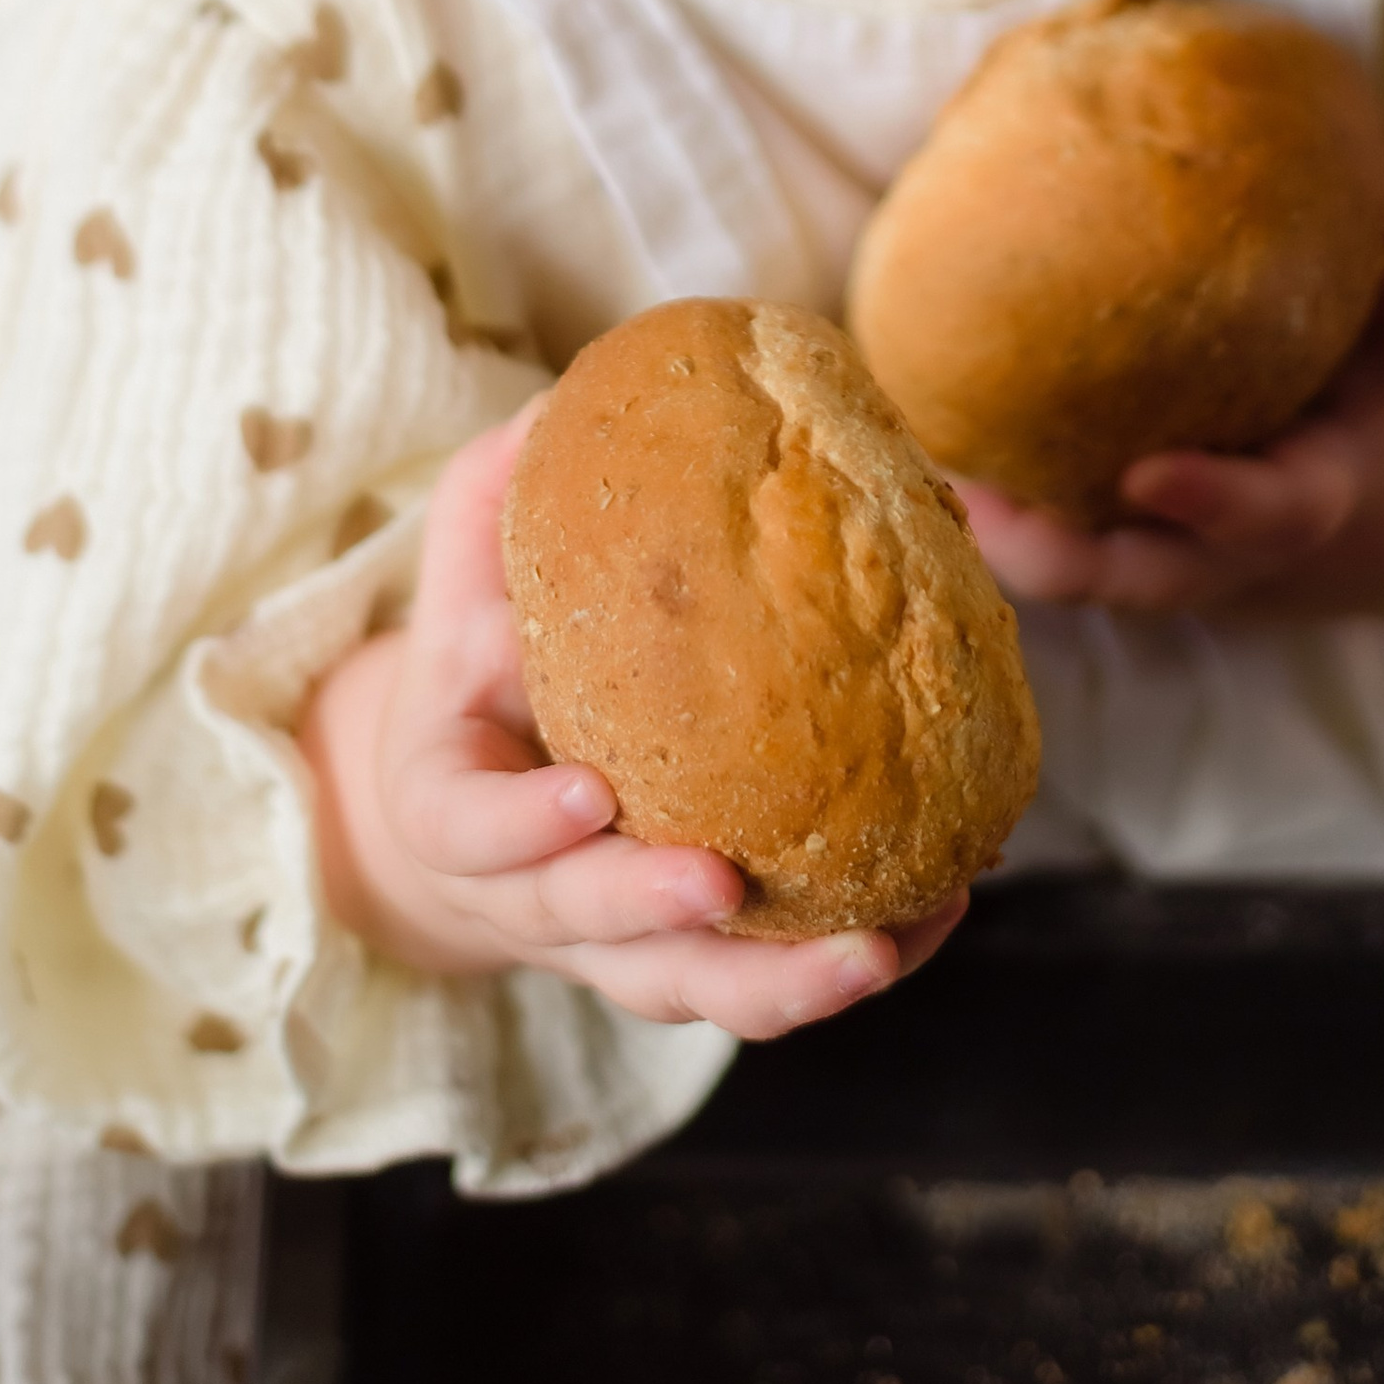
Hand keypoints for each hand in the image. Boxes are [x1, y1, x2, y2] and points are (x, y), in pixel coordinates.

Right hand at [298, 404, 965, 1036]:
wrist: (470, 781)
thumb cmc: (479, 647)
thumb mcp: (467, 561)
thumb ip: (503, 488)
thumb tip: (573, 396)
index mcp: (453, 802)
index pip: (468, 830)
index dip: (520, 827)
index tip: (583, 793)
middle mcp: (526, 895)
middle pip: (585, 932)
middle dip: (653, 913)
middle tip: (725, 884)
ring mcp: (609, 945)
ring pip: (686, 988)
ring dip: (781, 980)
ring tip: (879, 947)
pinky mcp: (687, 959)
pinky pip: (757, 985)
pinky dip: (838, 964)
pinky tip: (931, 919)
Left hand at [957, 182, 1383, 621]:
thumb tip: (1375, 145)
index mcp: (1322, 503)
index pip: (1267, 514)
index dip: (1210, 500)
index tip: (1150, 473)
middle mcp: (1241, 555)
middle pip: (1138, 581)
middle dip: (1055, 554)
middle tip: (973, 494)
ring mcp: (1187, 569)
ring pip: (1081, 576)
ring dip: (1001, 532)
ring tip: (921, 454)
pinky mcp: (1148, 558)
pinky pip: (1064, 544)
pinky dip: (1004, 509)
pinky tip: (933, 432)